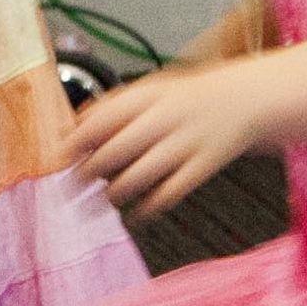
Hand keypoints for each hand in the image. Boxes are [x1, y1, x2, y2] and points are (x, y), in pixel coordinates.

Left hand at [69, 58, 275, 218]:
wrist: (247, 100)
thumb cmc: (190, 98)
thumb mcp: (152, 88)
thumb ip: (113, 105)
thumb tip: (71, 128)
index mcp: (149, 96)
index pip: (101, 120)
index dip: (75, 143)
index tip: (59, 159)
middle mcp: (165, 118)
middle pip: (114, 151)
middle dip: (87, 174)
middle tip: (72, 188)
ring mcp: (185, 143)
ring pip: (138, 177)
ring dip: (113, 195)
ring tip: (104, 202)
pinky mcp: (202, 167)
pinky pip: (168, 194)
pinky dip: (147, 209)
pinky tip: (135, 216)